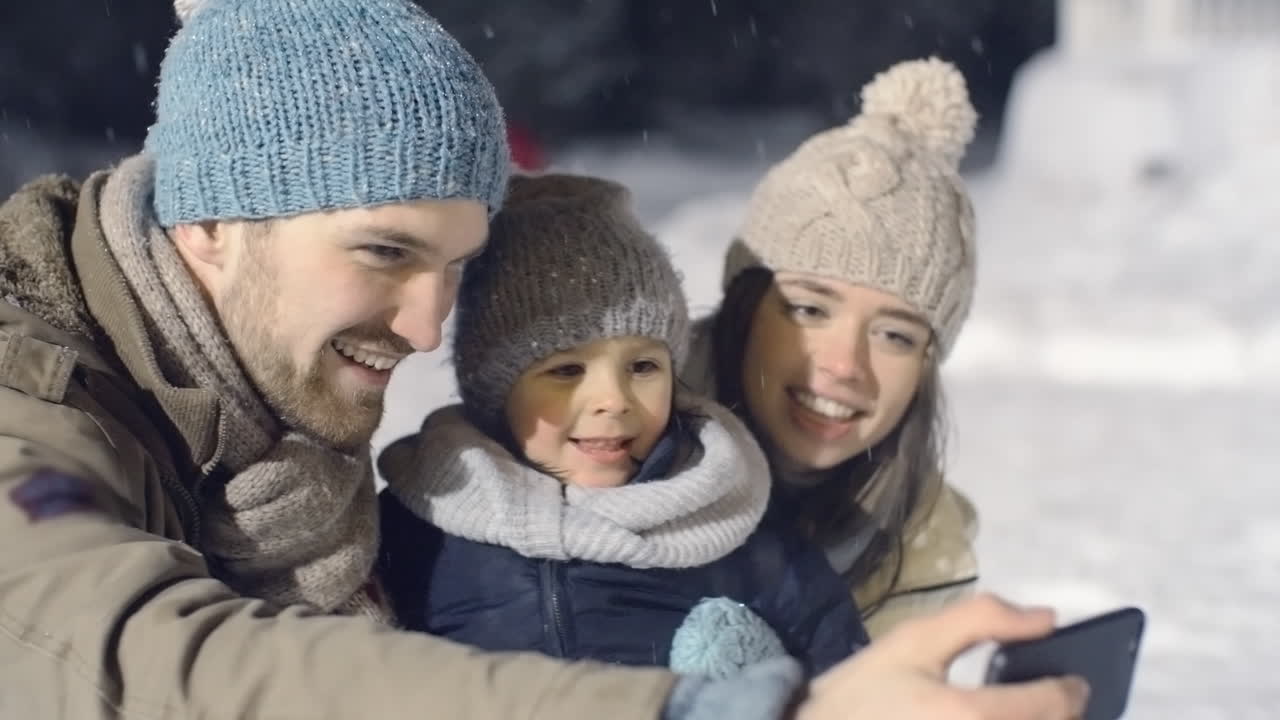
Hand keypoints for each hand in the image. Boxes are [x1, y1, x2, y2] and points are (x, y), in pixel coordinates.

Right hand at [794, 593, 1088, 719]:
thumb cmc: (860, 694)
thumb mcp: (912, 641)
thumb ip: (983, 619)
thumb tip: (1047, 620)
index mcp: (967, 714)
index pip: (1052, 704)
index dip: (1071, 687)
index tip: (1072, 678)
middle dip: (1060, 715)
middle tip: (1049, 700)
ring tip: (1028, 713)